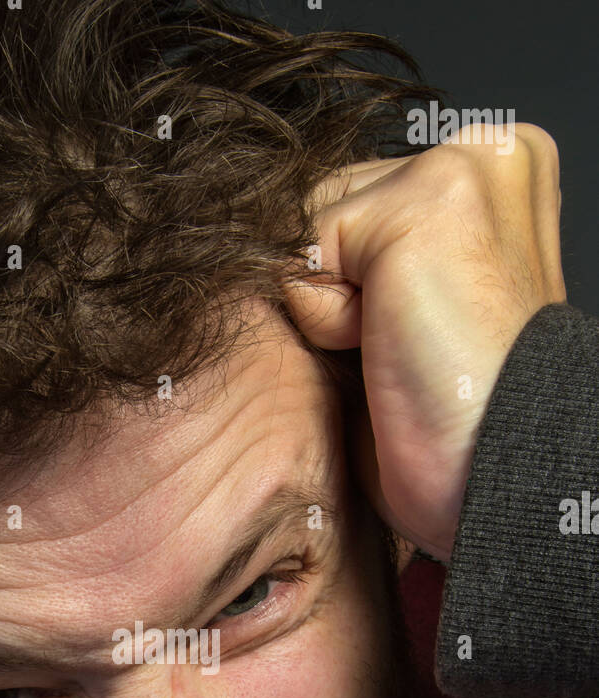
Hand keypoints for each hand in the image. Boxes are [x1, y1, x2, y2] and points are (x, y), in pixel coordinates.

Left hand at [283, 123, 566, 559]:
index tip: (409, 336)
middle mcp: (488, 156)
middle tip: (406, 349)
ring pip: (311, 227)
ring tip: (404, 348)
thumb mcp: (403, 313)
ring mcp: (463, 167)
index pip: (353, 201)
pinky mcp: (426, 201)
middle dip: (339, 291)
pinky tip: (392, 347)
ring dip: (333, 310)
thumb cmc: (451, 420)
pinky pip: (304, 255)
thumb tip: (269, 240)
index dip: (349, 284)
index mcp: (495, 177)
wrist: (488, 475)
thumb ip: (364, 255)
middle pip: (326, 205)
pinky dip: (326, 322)